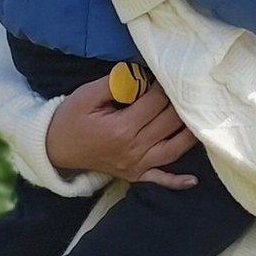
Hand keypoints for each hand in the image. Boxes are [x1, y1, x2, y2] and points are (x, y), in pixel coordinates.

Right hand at [43, 74, 198, 189]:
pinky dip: (176, 181)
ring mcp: (136, 165)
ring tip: (200, 117)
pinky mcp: (135, 175)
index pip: (155, 103)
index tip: (164, 74)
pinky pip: (159, 180)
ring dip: (189, 134)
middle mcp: (133, 149)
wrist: (55, 148)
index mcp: (121, 129)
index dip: (162, 86)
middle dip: (177, 103)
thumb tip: (140, 73)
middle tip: (183, 89)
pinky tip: (193, 180)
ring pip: (173, 149)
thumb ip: (115, 84)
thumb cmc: (71, 118)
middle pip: (168, 122)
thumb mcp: (87, 95)